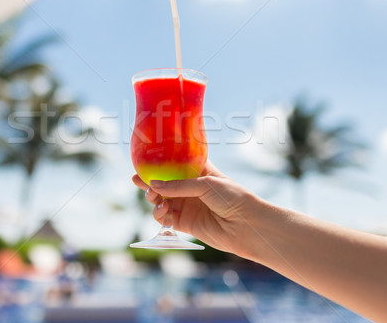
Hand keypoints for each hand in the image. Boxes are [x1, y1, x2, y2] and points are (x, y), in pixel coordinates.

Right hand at [132, 160, 263, 258]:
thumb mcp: (206, 184)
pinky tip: (162, 211)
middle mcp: (190, 188)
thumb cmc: (233, 197)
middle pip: (164, 183)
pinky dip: (159, 214)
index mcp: (198, 171)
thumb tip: (153, 185)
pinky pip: (165, 218)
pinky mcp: (185, 224)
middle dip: (150, 182)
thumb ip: (178, 186)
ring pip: (161, 200)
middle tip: (138, 180)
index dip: (160, 163)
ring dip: (153, 199)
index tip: (143, 160)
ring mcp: (187, 206)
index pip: (175, 164)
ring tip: (154, 198)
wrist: (248, 226)